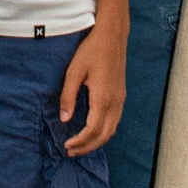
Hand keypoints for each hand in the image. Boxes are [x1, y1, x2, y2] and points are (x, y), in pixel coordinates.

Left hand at [60, 22, 126, 155]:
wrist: (112, 36)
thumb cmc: (91, 51)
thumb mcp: (74, 71)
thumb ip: (69, 96)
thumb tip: (65, 119)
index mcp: (103, 98)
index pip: (92, 130)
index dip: (79, 141)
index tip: (66, 145)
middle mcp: (115, 102)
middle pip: (104, 135)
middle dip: (88, 147)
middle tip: (71, 151)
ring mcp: (120, 99)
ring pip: (112, 130)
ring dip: (97, 141)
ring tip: (81, 145)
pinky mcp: (121, 95)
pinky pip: (115, 121)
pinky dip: (105, 132)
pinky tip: (94, 131)